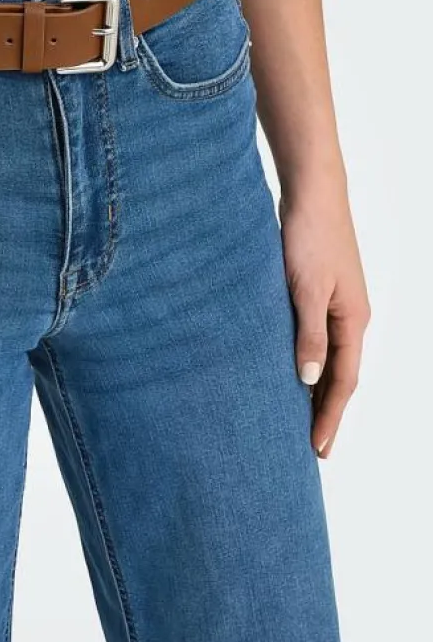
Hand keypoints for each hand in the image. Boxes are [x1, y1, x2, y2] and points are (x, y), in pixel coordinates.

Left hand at [280, 183, 370, 457]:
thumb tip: (308, 382)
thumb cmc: (310, 236)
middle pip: (340, 375)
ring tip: (297, 419)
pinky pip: (315, 338)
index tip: (316, 449)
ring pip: (328, 358)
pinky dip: (306, 360)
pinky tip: (288, 369)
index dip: (329, 416)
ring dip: (315, 389)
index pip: (343, 382)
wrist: (311, 191)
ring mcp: (335, 304)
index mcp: (353, 321)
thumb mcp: (306, 289)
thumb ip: (307, 335)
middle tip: (309, 446)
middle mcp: (349, 317)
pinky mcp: (318, 291)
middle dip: (325, 411)